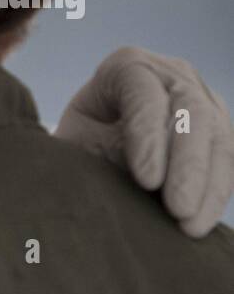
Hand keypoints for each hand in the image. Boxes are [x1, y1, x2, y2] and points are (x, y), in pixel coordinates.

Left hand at [55, 47, 233, 236]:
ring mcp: (202, 99)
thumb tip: (109, 183)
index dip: (149, 136)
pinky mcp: (219, 129)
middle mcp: (172, 75)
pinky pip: (227, 161)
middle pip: (191, 114)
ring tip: (190, 226)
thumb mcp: (75, 142)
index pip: (145, 95)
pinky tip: (199, 225)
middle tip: (178, 208)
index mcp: (127, 67)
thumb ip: (94, 151)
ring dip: (208, 187)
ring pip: (219, 139)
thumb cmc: (77, 142)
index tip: (146, 180)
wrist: (93, 145)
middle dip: (188, 166)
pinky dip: (215, 195)